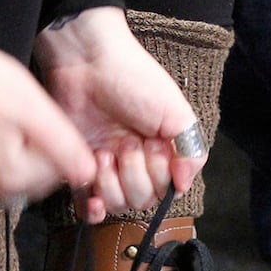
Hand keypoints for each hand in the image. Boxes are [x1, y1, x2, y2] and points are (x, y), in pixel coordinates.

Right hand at [0, 47, 96, 203]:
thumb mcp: (33, 110)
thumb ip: (64, 145)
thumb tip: (88, 174)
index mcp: (11, 179)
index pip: (61, 172)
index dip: (62, 142)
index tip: (46, 118)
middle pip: (45, 176)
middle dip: (46, 147)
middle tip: (29, 116)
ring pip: (30, 171)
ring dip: (32, 148)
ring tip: (14, 118)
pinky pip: (10, 166)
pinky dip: (15, 149)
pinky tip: (4, 126)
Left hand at [34, 6, 203, 222]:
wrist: (87, 62)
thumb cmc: (134, 78)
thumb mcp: (175, 112)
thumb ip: (191, 151)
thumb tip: (184, 184)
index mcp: (162, 151)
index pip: (167, 189)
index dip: (160, 175)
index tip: (153, 144)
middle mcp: (136, 162)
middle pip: (142, 200)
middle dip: (134, 175)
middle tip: (126, 142)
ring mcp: (107, 166)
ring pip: (117, 204)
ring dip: (111, 183)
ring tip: (104, 152)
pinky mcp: (79, 167)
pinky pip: (87, 205)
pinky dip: (92, 209)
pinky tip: (94, 200)